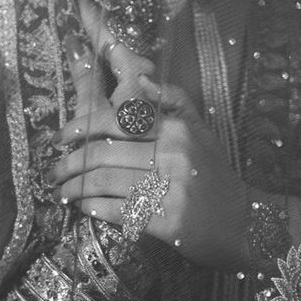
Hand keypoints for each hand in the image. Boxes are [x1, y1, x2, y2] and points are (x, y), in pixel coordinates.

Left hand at [51, 1, 248, 268]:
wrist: (246, 222)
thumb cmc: (215, 175)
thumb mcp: (201, 131)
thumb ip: (172, 101)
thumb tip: (139, 78)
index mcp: (177, 129)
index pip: (118, 120)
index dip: (82, 127)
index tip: (62, 136)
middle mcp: (174, 155)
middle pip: (104, 153)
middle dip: (70, 162)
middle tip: (53, 170)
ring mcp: (171, 190)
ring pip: (106, 182)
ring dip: (76, 187)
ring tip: (64, 190)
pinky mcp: (167, 222)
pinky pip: (118, 211)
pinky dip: (95, 209)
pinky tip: (85, 208)